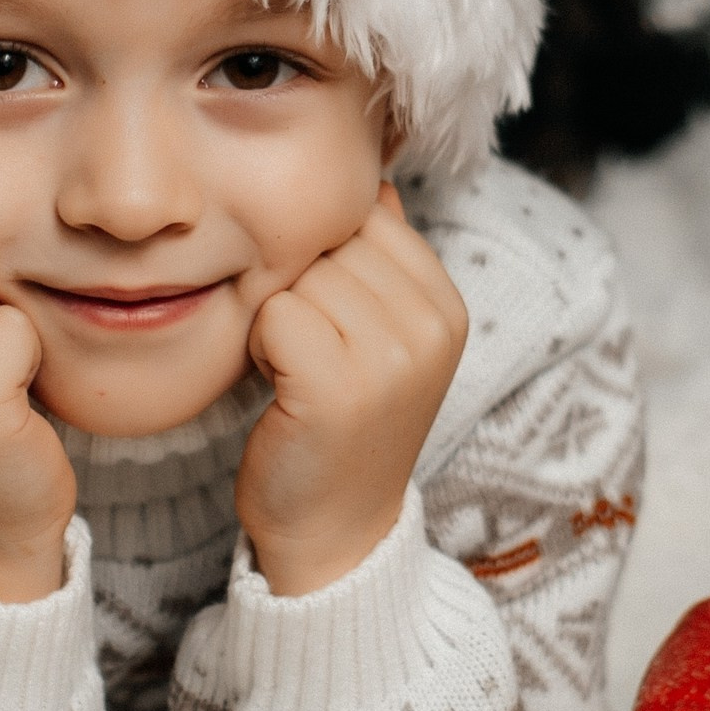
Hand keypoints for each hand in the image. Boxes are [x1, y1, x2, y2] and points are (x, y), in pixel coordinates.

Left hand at [239, 184, 469, 595]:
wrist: (333, 531)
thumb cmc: (339, 425)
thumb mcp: (380, 336)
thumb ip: (382, 261)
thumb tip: (374, 179)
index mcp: (447, 306)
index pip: (368, 218)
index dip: (329, 264)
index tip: (335, 328)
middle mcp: (432, 325)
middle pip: (330, 242)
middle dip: (302, 289)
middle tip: (312, 357)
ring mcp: (393, 356)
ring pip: (299, 274)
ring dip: (278, 320)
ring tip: (300, 376)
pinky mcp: (342, 385)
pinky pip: (275, 313)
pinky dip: (262, 348)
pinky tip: (283, 391)